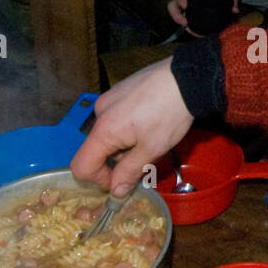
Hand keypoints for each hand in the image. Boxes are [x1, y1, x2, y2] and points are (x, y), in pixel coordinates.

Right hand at [70, 56, 193, 196]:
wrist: (186, 77)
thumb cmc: (169, 114)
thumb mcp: (152, 149)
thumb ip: (129, 172)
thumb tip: (115, 191)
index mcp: (103, 130)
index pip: (81, 166)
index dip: (99, 179)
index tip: (122, 180)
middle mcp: (100, 112)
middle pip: (97, 149)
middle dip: (118, 160)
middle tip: (147, 156)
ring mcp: (109, 98)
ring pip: (109, 134)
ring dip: (126, 143)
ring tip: (153, 136)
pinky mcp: (119, 90)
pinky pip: (116, 117)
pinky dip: (128, 127)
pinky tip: (151, 121)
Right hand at [169, 0, 237, 32]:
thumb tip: (235, 10)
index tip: (185, 5)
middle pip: (173, 4)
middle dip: (175, 14)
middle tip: (184, 23)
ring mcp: (187, 4)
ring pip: (176, 13)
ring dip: (179, 22)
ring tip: (188, 29)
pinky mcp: (191, 11)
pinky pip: (186, 19)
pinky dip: (188, 27)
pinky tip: (195, 33)